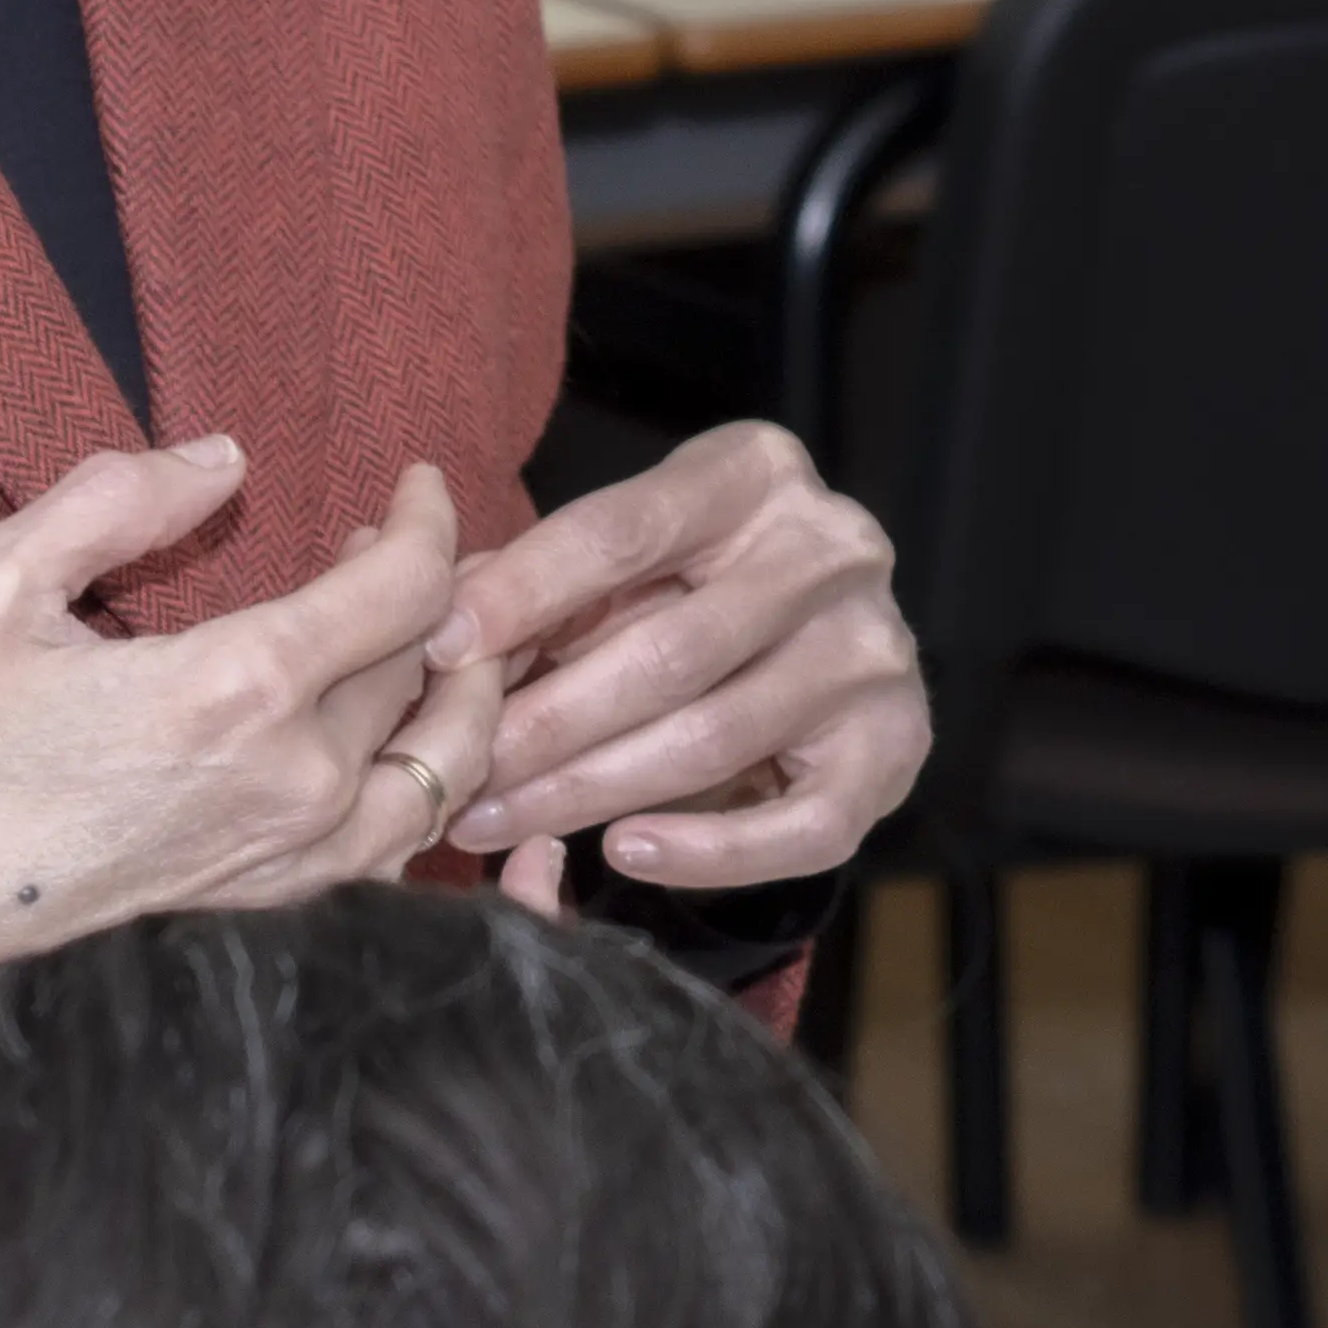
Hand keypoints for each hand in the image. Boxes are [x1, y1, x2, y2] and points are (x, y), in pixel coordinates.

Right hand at [0, 439, 500, 1196]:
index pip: (405, 586)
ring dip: (463, 684)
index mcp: (238, 686)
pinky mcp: (286, 903)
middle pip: (430, 661)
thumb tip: (225, 459)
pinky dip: (437, 777)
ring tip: (435, 634)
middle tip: (403, 547)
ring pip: (446, 757)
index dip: (429, 519)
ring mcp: (301, 854)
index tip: (416, 483)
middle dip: (438, 588)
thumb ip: (114, 498)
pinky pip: (411, 836)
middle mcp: (297, 776)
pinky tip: (410, 741)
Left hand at [431, 420, 924, 895]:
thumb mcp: (631, 560)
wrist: (829, 643)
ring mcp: (874, 652)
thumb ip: (546, 586)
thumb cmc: (693, 589)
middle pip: (666, 651)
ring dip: (588, 792)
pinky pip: (795, 827)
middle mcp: (833, 550)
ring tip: (498, 821)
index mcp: (758, 473)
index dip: (525, 589)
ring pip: (712, 740)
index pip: (625, 530)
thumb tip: (431, 631)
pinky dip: (702, 852)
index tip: (440, 644)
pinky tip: (621, 853)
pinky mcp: (897, 748)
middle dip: (544, 720)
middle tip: (458, 768)